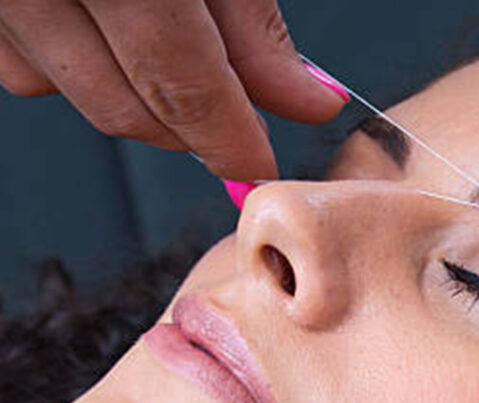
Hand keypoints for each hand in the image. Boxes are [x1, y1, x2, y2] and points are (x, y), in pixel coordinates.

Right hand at [0, 0, 347, 179]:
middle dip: (185, 128)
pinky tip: (96, 17)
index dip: (226, 140)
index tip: (255, 166)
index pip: (179, 82)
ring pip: (60, 88)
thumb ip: (253, 19)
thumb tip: (306, 101)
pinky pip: (14, 57)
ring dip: (125, 87)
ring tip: (160, 33)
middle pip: (119, 105)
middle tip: (232, 117)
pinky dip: (65, 54)